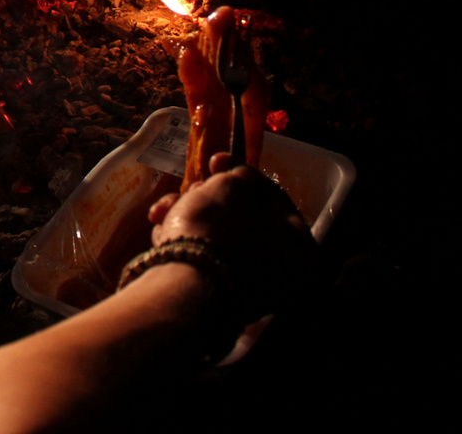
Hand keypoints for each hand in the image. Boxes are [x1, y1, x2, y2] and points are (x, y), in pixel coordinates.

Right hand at [147, 153, 316, 318]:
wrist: (184, 289)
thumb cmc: (216, 230)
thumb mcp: (230, 185)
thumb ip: (240, 176)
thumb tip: (241, 178)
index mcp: (299, 246)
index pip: (274, 198)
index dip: (242, 173)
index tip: (216, 162)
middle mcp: (281, 272)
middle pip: (242, 219)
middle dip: (208, 198)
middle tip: (192, 188)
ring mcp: (248, 290)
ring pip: (216, 238)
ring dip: (187, 216)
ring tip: (163, 212)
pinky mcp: (216, 300)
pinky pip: (203, 261)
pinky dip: (182, 244)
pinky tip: (162, 235)